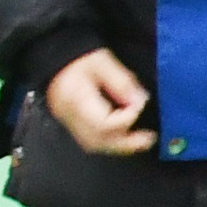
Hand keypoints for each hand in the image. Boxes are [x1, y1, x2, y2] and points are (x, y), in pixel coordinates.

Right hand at [41, 49, 155, 155]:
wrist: (57, 60)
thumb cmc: (80, 59)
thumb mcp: (103, 63)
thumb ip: (122, 82)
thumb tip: (140, 101)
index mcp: (75, 99)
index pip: (102, 123)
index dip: (125, 119)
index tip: (139, 104)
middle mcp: (69, 115)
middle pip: (97, 140)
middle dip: (126, 143)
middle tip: (149, 139)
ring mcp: (68, 122)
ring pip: (93, 145)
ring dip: (119, 146)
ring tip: (141, 142)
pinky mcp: (71, 124)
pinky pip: (90, 140)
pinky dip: (110, 142)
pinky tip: (125, 138)